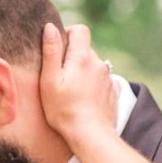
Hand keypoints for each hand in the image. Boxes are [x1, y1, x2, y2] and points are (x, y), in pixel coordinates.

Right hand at [38, 23, 115, 147]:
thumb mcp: (49, 81)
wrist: (90, 135)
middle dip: (72, 56)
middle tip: (59, 76)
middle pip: (85, 49)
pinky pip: (99, 80)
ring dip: (82, 71)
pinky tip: (82, 100)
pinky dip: (91, 85)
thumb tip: (50, 27)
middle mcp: (98, 63)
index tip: (57, 49)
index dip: (68, 34)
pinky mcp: (111, 92)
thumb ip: (50, 52)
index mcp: (82, 57)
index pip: (80, 30)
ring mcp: (107, 78)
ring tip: (70, 91)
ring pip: (92, 66)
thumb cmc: (64, 110)